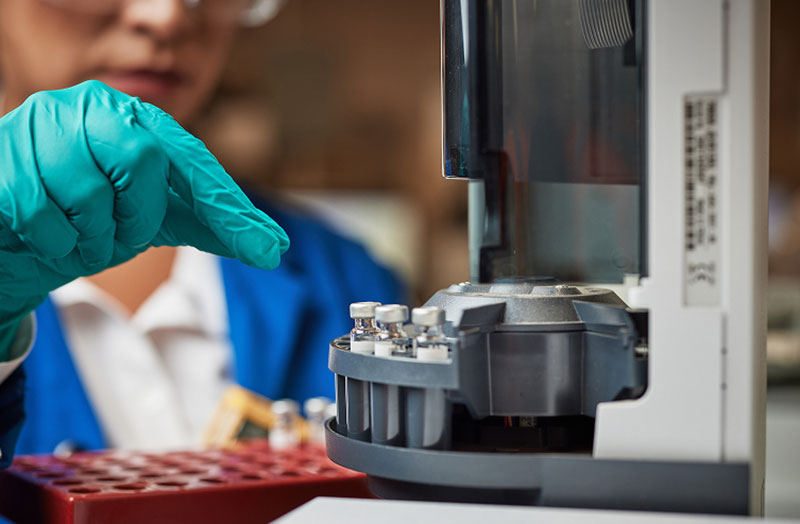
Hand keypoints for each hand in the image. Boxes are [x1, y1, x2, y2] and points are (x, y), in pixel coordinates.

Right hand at [0, 80, 288, 352]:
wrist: (19, 239)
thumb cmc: (91, 220)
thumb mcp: (156, 219)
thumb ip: (208, 224)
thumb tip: (273, 247)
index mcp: (134, 118)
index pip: (191, 158)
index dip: (226, 205)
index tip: (267, 250)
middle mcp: (88, 107)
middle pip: (142, 157)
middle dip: (137, 215)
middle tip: (121, 235)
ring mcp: (40, 126)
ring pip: (89, 192)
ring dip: (92, 237)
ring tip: (79, 236)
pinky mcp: (2, 159)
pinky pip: (39, 211)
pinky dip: (52, 241)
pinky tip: (46, 236)